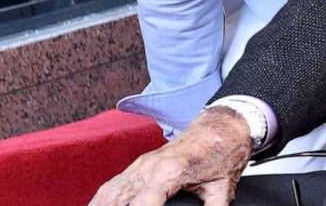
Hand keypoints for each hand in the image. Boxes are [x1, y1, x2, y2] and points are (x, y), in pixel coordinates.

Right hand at [89, 108, 251, 205]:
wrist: (220, 127)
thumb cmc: (222, 153)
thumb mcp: (223, 187)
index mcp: (169, 173)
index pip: (143, 205)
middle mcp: (149, 167)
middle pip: (117, 200)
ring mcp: (141, 165)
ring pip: (110, 192)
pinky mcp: (139, 164)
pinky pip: (113, 184)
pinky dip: (102, 199)